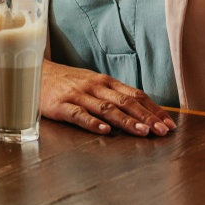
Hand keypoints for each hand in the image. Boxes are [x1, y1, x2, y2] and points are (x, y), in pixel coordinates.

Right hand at [39, 59, 174, 136]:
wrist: (34, 72)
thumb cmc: (67, 83)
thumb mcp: (92, 84)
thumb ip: (113, 96)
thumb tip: (140, 111)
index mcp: (106, 82)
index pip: (136, 95)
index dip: (154, 109)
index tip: (170, 124)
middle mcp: (96, 86)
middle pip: (126, 102)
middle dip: (147, 117)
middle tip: (163, 131)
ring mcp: (79, 95)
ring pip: (107, 108)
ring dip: (126, 121)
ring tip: (142, 132)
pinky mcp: (61, 105)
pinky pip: (79, 114)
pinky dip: (92, 123)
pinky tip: (104, 131)